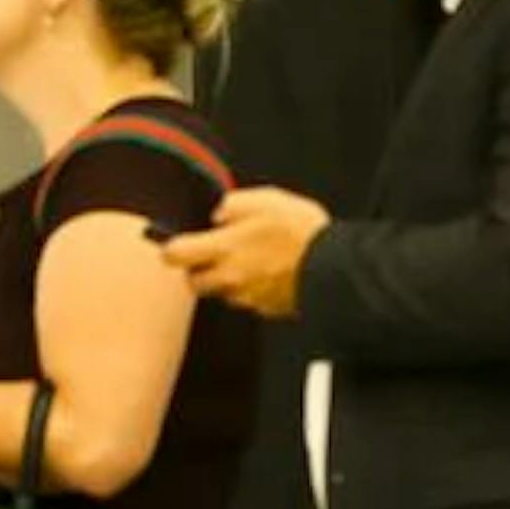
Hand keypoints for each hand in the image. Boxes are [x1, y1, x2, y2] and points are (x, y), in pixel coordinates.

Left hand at [165, 187, 332, 319]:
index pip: (173, 255)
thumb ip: (232, 205)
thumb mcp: (265, 200)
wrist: (337, 266)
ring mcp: (246, 296)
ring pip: (221, 292)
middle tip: (217, 253)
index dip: (172, 248)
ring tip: (253, 259)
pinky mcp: (266, 308)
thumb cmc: (302, 232)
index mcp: (222, 249)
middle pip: (193, 281)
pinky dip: (252, 288)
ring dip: (227, 279)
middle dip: (199, 269)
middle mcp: (228, 277)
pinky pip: (248, 300)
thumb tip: (218, 215)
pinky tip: (271, 272)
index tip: (178, 243)